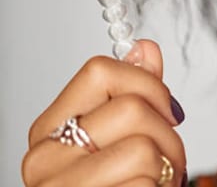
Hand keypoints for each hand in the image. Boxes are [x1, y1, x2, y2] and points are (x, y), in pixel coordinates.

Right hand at [22, 40, 186, 186]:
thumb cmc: (119, 185)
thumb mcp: (122, 135)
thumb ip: (133, 93)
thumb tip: (145, 48)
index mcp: (50, 130)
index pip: (98, 70)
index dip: (146, 82)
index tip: (165, 107)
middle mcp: (45, 160)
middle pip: (132, 109)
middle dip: (169, 133)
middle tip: (166, 156)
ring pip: (143, 148)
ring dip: (169, 166)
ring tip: (157, 179)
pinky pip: (145, 183)